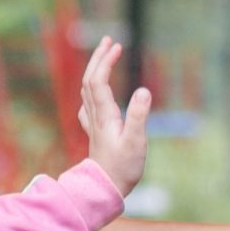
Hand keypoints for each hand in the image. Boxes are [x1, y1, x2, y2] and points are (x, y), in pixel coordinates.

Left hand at [77, 38, 149, 198]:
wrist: (104, 190)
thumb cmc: (122, 168)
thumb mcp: (136, 142)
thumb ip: (139, 115)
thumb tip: (143, 90)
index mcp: (104, 116)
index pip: (98, 80)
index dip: (105, 61)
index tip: (116, 46)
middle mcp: (95, 117)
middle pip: (89, 80)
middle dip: (98, 58)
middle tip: (108, 40)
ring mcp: (93, 124)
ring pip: (87, 90)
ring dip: (95, 70)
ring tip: (104, 56)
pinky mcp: (95, 132)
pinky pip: (89, 104)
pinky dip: (92, 89)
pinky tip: (95, 92)